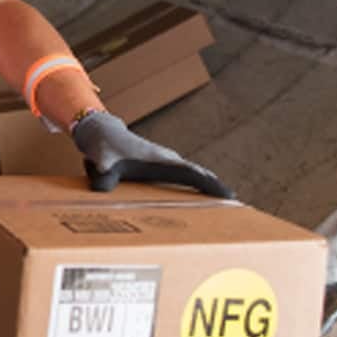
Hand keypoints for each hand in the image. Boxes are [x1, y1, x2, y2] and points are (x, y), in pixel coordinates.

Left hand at [72, 110, 234, 198]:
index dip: (209, 185)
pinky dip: (197, 184)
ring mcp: (167, 162)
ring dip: (208, 186)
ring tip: (225, 202)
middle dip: (215, 187)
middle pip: (198, 174)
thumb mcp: (101, 164)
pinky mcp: (162, 166)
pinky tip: (201, 197)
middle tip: (235, 203)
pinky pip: (185, 176)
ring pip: (193, 174)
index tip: (228, 195)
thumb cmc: (104, 149)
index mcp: (160, 161)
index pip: (191, 174)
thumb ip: (101, 177)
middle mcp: (168, 160)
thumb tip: (102, 189)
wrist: (102, 133)